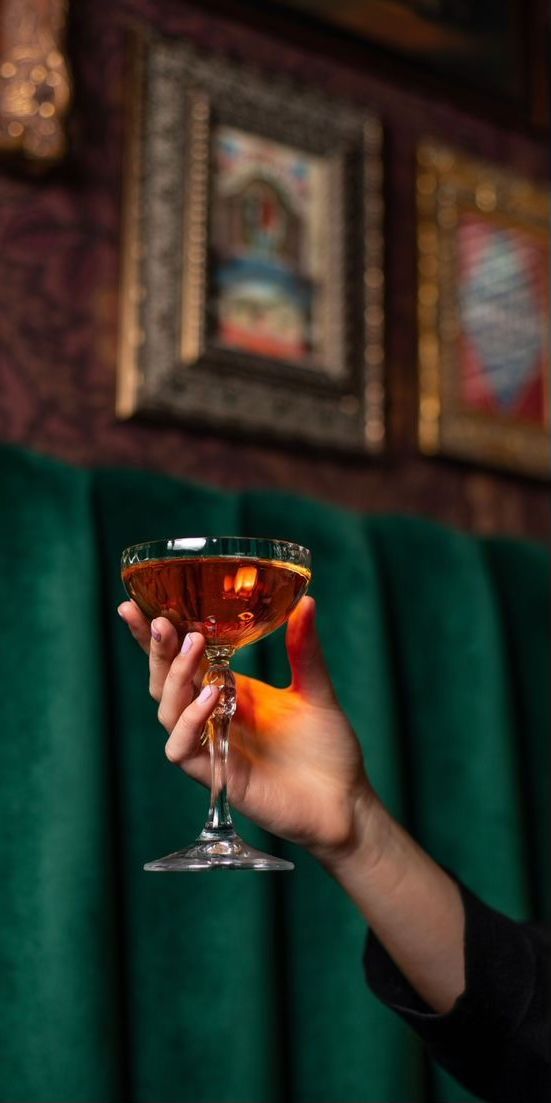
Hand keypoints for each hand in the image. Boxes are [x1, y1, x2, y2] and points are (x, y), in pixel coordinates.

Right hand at [118, 596, 377, 860]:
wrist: (345, 801)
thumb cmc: (329, 748)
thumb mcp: (316, 689)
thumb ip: (304, 648)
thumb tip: (308, 601)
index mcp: (228, 689)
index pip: (181, 658)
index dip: (155, 636)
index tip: (135, 604)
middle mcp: (212, 715)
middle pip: (164, 680)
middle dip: (157, 649)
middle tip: (162, 619)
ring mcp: (211, 745)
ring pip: (167, 710)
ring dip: (175, 677)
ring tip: (194, 647)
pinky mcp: (217, 774)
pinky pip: (182, 749)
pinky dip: (189, 722)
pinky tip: (211, 698)